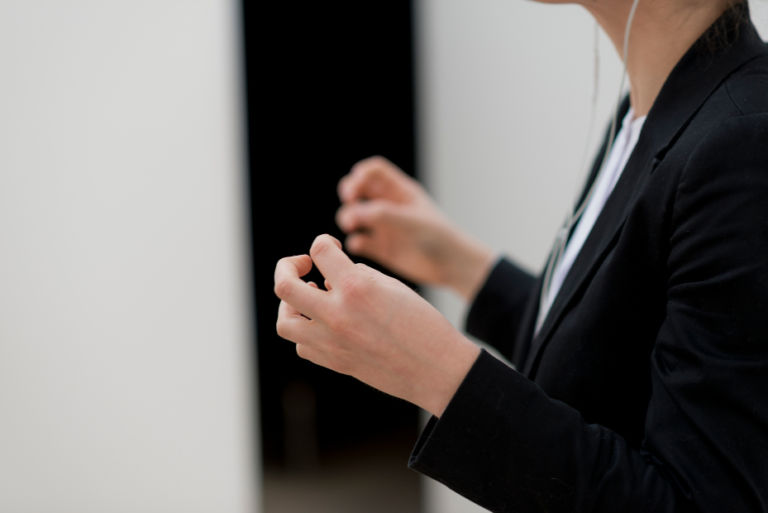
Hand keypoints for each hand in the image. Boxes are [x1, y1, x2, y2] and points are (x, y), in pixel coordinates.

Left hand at [274, 234, 480, 416]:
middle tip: (302, 266)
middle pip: (284, 286)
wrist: (436, 369)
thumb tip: (330, 276)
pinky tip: (324, 322)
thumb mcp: (393, 286)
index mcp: (357, 288)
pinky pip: (302, 345)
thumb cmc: (422, 323)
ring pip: (284, 321)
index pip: (319, 251)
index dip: (323, 242)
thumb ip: (358, 275)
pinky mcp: (334, 363)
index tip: (332, 247)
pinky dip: (307, 330)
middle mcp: (338, 314)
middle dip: (287, 268)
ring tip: (309, 296)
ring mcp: (332, 342)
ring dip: (290, 304)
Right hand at [336, 156, 494, 300]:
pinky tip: (359, 245)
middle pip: (359, 188)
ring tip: (351, 225)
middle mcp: (389, 206)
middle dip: (349, 192)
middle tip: (349, 201)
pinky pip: (360, 242)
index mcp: (400, 192)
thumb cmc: (438, 237)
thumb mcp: (411, 221)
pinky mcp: (381, 248)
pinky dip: (355, 242)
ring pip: (355, 214)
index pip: (373, 172)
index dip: (360, 175)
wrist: (451, 266)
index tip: (355, 187)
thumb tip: (353, 213)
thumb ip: (382, 214)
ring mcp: (384, 227)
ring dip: (348, 217)